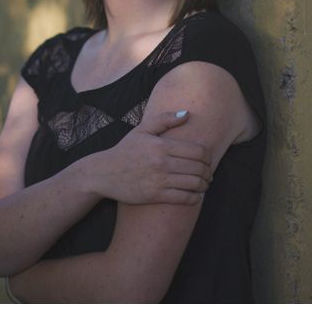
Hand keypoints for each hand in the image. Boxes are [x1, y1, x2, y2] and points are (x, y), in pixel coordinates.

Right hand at [87, 111, 211, 204]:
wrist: (103, 172)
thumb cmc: (124, 150)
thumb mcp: (141, 130)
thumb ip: (164, 119)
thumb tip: (187, 114)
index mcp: (161, 145)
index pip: (198, 151)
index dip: (208, 157)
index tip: (207, 160)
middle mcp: (162, 162)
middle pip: (199, 168)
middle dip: (208, 172)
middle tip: (208, 174)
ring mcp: (159, 180)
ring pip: (195, 184)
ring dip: (204, 185)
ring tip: (202, 184)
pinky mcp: (155, 195)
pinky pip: (184, 198)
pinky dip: (195, 198)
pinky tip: (194, 195)